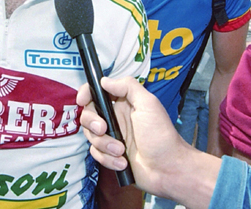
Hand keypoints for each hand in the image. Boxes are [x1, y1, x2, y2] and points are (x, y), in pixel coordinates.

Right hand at [77, 77, 197, 197]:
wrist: (168, 169)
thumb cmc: (161, 135)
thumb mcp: (148, 104)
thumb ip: (128, 87)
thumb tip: (104, 80)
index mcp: (122, 103)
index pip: (97, 92)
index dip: (86, 94)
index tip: (82, 101)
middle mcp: (115, 118)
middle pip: (88, 114)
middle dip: (93, 123)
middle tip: (104, 129)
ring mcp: (111, 137)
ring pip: (91, 136)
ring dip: (104, 144)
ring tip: (121, 150)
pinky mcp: (110, 155)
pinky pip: (96, 154)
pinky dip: (108, 159)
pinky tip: (123, 162)